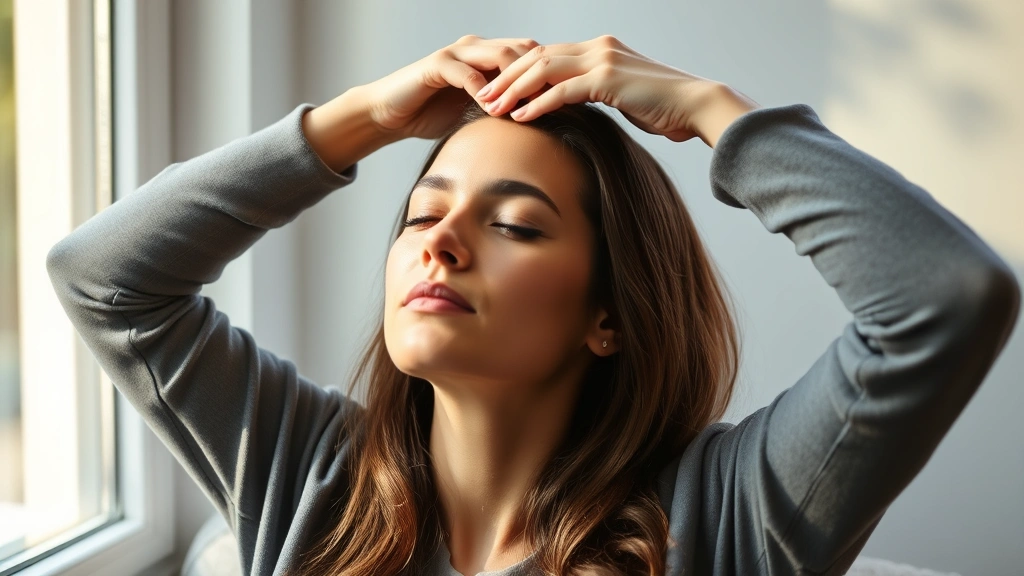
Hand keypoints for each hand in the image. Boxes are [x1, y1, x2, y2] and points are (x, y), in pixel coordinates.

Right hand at [358, 35, 541, 140]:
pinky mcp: (436, 64)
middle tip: (557, 104)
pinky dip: (483, 91)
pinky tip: (493, 112)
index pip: (531, 55)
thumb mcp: (478, 113)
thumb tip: (543, 127)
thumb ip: (505, 110)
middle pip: (523, 50)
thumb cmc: (434, 115)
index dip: (550, 75)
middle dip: (541, 76)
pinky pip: (467, 73)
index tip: (570, 101)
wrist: (391, 114)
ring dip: (517, 83)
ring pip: (500, 56)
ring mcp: (456, 52)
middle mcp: (476, 47)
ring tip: (528, 108)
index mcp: (489, 55)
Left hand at [474, 35, 759, 145]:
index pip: (548, 55)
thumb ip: (598, 95)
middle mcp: (598, 48)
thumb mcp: (624, 97)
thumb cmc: (665, 108)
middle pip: (538, 57)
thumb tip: (577, 108)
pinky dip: (537, 103)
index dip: (519, 72)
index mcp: (599, 49)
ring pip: (543, 69)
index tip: (497, 90)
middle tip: (482, 97)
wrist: (697, 106)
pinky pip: (562, 90)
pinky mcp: (608, 79)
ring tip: (491, 108)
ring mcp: (603, 60)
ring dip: (514, 89)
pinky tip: (520, 117)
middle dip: (507, 78)